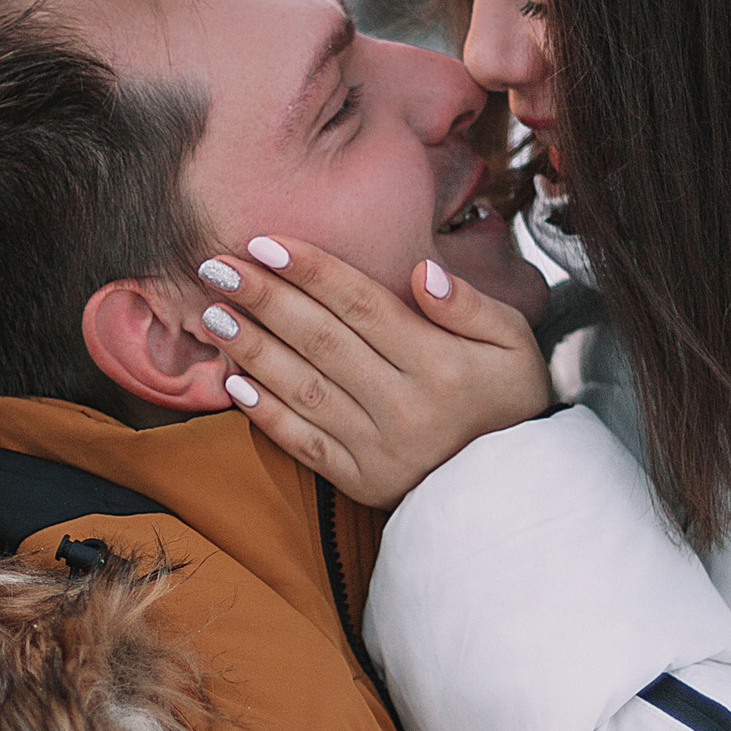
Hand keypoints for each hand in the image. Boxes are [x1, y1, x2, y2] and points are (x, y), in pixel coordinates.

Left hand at [195, 234, 553, 507]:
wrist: (518, 489)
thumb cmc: (511, 401)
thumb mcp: (514, 343)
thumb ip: (469, 305)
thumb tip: (422, 272)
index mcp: (439, 365)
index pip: (362, 305)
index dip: (311, 271)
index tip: (264, 242)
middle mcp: (404, 407)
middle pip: (321, 341)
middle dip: (264, 299)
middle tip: (216, 265)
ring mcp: (379, 449)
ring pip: (303, 390)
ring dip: (252, 350)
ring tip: (213, 314)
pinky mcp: (361, 481)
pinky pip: (304, 444)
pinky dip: (266, 415)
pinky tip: (232, 382)